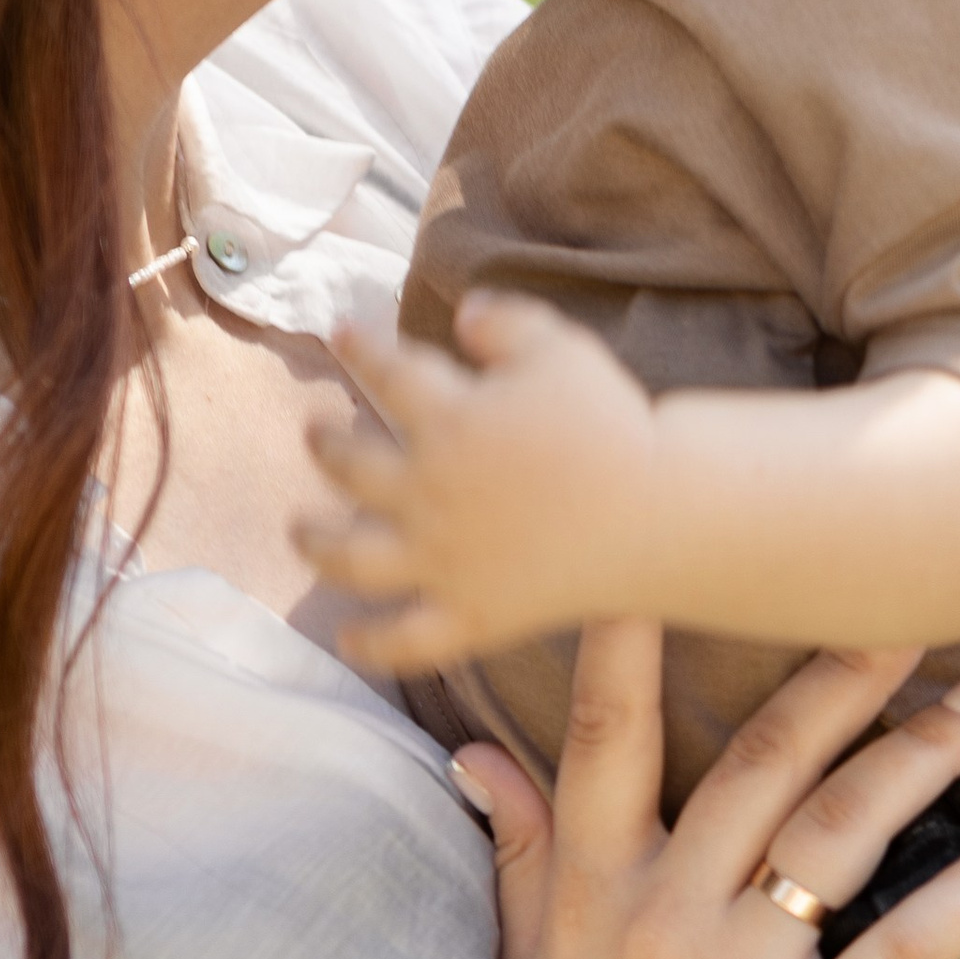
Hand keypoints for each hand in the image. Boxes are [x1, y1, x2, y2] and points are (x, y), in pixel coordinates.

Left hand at [300, 292, 655, 672]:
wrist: (658, 511)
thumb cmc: (612, 423)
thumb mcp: (559, 346)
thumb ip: (504, 321)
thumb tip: (463, 313)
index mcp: (448, 419)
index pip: (386, 374)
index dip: (361, 350)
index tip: (343, 335)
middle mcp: (429, 489)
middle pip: (351, 467)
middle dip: (325, 446)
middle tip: (315, 436)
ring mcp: (444, 559)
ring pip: (353, 557)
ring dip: (317, 543)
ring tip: (301, 532)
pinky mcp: (472, 614)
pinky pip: (408, 640)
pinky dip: (373, 645)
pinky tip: (348, 639)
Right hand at [467, 627, 959, 958]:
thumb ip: (515, 859)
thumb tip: (469, 754)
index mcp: (589, 892)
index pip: (606, 733)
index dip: (639, 631)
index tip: (688, 541)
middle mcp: (661, 920)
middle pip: (757, 759)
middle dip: (835, 668)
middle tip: (906, 593)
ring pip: (838, 832)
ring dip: (918, 753)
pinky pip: (906, 953)